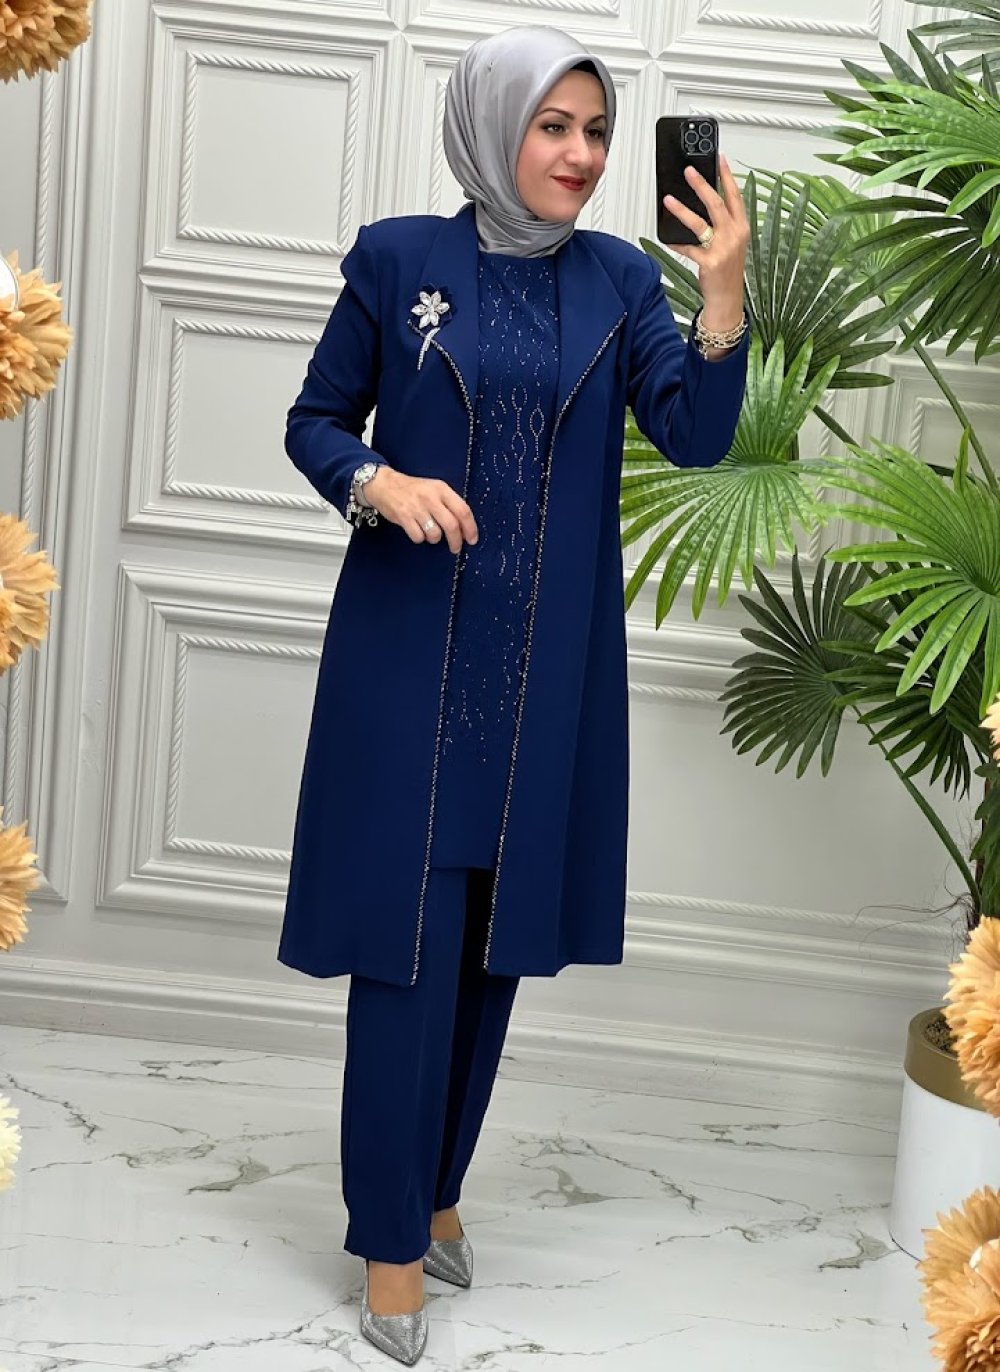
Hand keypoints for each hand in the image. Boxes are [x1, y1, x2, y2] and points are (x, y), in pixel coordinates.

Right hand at [365, 467, 478, 553]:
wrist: (384, 485)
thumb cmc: (413, 490)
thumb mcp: (434, 489)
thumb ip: (449, 504)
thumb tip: (465, 527)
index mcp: (441, 489)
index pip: (463, 510)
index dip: (470, 528)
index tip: (472, 539)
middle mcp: (430, 497)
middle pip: (451, 525)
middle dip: (456, 541)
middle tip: (456, 548)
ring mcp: (416, 507)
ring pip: (435, 534)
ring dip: (435, 539)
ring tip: (430, 533)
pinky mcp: (403, 517)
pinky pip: (418, 537)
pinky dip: (420, 538)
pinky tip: (417, 531)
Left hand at [662, 152, 749, 331]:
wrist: (728, 298)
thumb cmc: (728, 271)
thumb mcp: (733, 243)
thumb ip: (723, 224)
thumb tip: (703, 203)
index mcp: (743, 227)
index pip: (735, 196)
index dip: (727, 176)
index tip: (719, 159)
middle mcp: (735, 235)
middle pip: (717, 203)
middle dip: (701, 185)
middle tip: (689, 171)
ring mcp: (723, 249)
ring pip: (700, 223)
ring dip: (682, 210)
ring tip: (669, 199)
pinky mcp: (709, 262)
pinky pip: (688, 248)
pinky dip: (676, 242)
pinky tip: (667, 237)